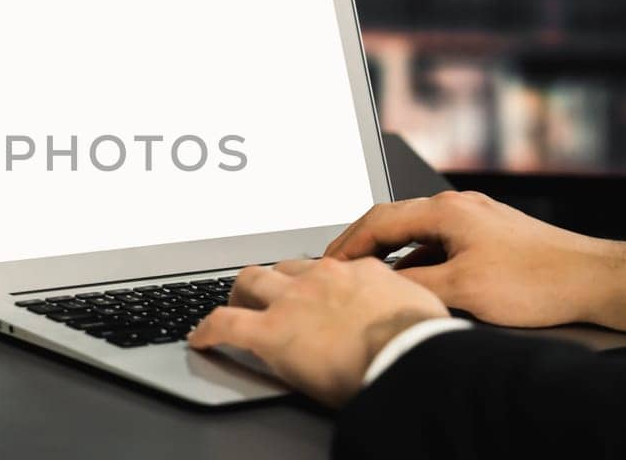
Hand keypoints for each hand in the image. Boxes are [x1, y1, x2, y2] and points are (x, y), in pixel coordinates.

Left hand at [189, 259, 446, 406]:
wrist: (413, 358)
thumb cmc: (424, 343)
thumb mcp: (421, 310)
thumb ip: (402, 304)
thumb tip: (408, 315)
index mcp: (357, 272)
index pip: (325, 268)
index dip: (312, 282)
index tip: (310, 292)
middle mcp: (321, 277)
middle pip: (282, 267)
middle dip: (269, 280)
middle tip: (263, 296)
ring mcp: (293, 301)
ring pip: (250, 282)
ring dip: (238, 295)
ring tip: (232, 308)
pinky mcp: (271, 331)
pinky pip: (225, 323)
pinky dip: (207, 330)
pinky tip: (200, 340)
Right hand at [324, 190, 625, 335]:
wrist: (593, 279)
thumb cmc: (539, 281)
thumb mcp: (463, 290)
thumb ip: (412, 286)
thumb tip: (377, 287)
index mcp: (446, 210)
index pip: (377, 220)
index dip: (345, 244)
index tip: (326, 264)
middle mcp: (458, 206)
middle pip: (393, 221)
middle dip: (361, 246)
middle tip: (338, 268)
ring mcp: (475, 218)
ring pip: (417, 233)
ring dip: (391, 255)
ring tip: (372, 280)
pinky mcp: (490, 234)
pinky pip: (440, 242)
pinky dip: (419, 259)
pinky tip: (417, 283)